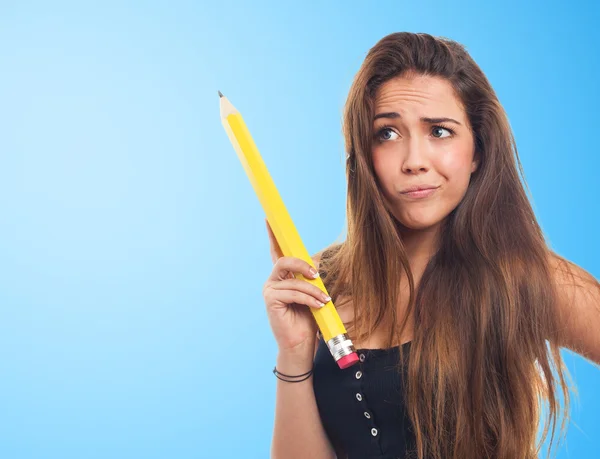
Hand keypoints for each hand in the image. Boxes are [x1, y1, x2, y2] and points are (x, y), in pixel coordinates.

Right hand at [262, 219, 328, 354]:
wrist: (301, 345)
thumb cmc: (308, 320)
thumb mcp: (312, 295)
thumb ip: (309, 280)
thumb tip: (315, 268)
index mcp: (282, 277)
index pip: (276, 252)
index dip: (272, 235)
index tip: (269, 219)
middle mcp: (273, 281)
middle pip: (284, 260)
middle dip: (302, 265)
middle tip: (317, 275)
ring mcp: (269, 290)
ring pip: (293, 280)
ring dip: (312, 291)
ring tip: (324, 302)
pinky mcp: (271, 300)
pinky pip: (293, 292)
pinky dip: (309, 299)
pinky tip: (318, 306)